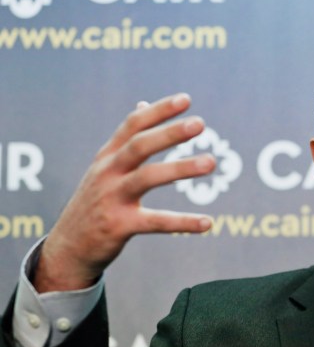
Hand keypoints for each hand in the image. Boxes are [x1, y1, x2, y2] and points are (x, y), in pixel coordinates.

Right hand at [34, 93, 214, 292]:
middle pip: (139, 146)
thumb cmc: (95, 203)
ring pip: (147, 177)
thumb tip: (143, 104)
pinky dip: (183, 222)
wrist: (69, 247)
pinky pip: (156, 222)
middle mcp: (107, 173)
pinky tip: (208, 223)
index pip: (132, 126)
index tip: (186, 99)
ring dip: (180, 168)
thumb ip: (126, 139)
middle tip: (200, 123)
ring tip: (211, 162)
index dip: (158, 111)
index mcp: (107, 157)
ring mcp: (111, 198)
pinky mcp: (119, 226)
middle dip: (169, 133)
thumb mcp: (105, 167)